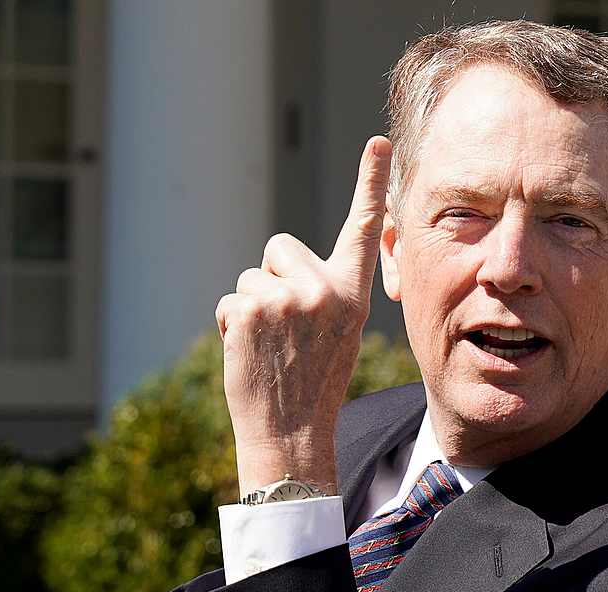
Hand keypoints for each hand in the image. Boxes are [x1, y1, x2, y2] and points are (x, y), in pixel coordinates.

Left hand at [215, 136, 391, 494]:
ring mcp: (285, 298)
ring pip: (251, 277)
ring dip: (252, 307)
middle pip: (280, 248)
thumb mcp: (341, 334)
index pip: (363, 229)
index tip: (377, 143)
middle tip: (287, 328)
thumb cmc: (314, 383)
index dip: (370, 183)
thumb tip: (290, 265)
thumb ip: (328, 294)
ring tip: (270, 347)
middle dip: (274, 278)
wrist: (291, 432)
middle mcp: (324, 289)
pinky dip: (231, 325)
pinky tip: (251, 354)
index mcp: (353, 294)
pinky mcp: (248, 308)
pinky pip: (229, 300)